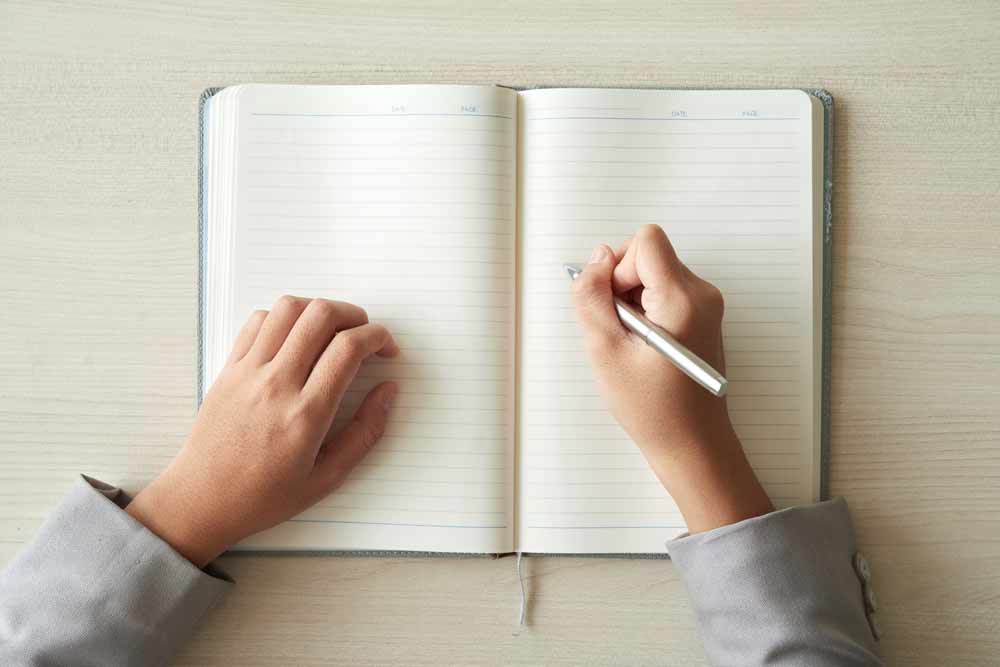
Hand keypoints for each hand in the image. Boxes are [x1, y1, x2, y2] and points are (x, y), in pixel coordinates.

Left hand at [127, 296, 398, 565]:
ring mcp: (248, 372)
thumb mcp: (327, 478)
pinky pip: (258, 321)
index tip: (386, 348)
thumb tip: (389, 390)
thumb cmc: (264, 496)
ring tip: (331, 331)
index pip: (348, 348)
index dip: (377, 337)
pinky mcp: (229, 368)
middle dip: (354, 314)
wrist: (202, 500)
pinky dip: (285, 317)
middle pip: (320, 315)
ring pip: (288, 308)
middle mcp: (276, 385)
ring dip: (319, 309)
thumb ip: (366, 432)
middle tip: (364, 334)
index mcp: (306, 415)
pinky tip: (296, 338)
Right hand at [571, 225, 772, 532]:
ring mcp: (707, 306)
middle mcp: (702, 294)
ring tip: (631, 346)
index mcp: (683, 298)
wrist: (693, 445)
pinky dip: (646, 312)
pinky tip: (643, 349)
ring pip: (655, 274)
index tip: (614, 307)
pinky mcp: (703, 318)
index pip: (646, 241)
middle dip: (623, 286)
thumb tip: (596, 259)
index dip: (618, 267)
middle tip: (618, 332)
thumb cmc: (651, 408)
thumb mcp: (605, 351)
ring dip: (632, 302)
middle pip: (650, 256)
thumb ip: (592, 298)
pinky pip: (665, 293)